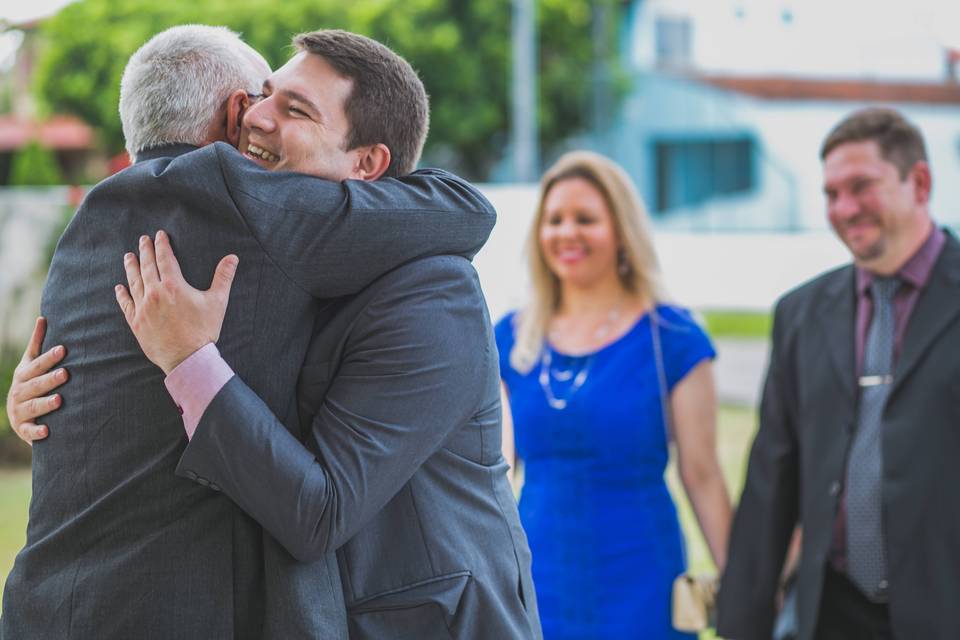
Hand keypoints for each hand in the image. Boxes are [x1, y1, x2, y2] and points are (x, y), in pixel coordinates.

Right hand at [5, 317, 67, 444]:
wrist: (19, 416)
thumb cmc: (30, 384)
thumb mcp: (30, 364)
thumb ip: (37, 343)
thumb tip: (43, 317)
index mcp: (23, 375)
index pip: (36, 365)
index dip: (49, 358)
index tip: (64, 349)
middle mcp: (19, 392)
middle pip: (35, 385)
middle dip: (49, 379)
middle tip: (66, 374)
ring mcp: (19, 412)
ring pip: (32, 407)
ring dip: (45, 404)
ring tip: (60, 400)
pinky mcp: (23, 429)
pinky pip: (29, 431)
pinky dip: (36, 432)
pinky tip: (48, 430)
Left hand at [115, 230, 238, 374]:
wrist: (188, 358)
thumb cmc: (204, 330)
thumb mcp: (218, 302)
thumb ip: (223, 277)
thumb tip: (232, 258)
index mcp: (173, 286)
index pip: (165, 258)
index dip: (162, 245)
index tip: (159, 235)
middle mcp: (155, 293)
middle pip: (147, 266)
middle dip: (145, 250)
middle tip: (143, 239)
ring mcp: (143, 308)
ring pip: (134, 282)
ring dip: (131, 267)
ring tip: (129, 256)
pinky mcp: (137, 323)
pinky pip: (126, 304)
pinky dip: (122, 294)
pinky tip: (120, 287)